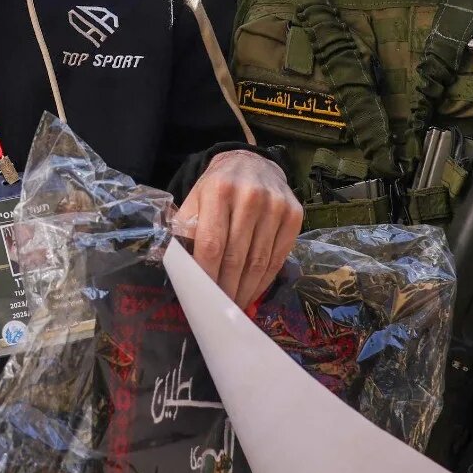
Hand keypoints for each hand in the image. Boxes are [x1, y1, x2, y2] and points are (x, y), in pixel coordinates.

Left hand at [173, 149, 301, 306]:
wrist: (252, 163)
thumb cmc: (217, 188)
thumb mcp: (194, 199)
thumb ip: (185, 229)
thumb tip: (178, 267)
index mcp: (218, 190)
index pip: (212, 243)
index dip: (206, 274)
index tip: (201, 296)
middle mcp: (250, 196)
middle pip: (236, 256)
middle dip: (226, 288)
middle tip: (218, 309)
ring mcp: (276, 205)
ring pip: (259, 261)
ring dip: (245, 289)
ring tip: (234, 305)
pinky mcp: (294, 215)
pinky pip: (278, 258)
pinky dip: (264, 281)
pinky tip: (253, 291)